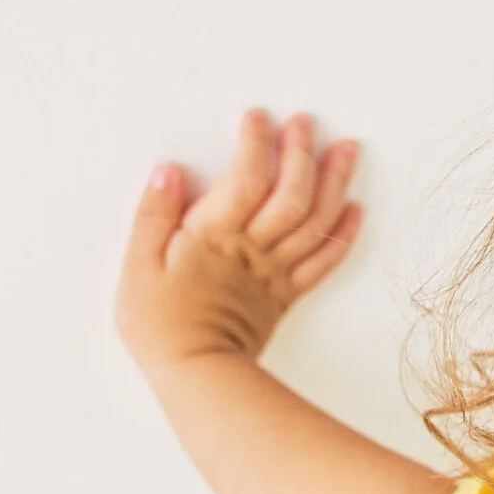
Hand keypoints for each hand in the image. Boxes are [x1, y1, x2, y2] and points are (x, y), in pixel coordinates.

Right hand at [116, 107, 363, 372]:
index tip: (258, 116)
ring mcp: (274, 272)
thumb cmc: (161, 325)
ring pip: (314, 221)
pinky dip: (343, 234)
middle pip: (290, 193)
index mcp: (215, 236)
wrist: (197, 376)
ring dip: (334, 182)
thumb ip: (153, 216)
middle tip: (308, 122)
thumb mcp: (138, 267)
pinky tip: (355, 209)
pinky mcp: (286, 296)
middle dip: (302, 152)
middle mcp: (252, 248)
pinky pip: (322, 261)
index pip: (245, 178)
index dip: (256, 143)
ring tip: (347, 151)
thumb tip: (168, 172)